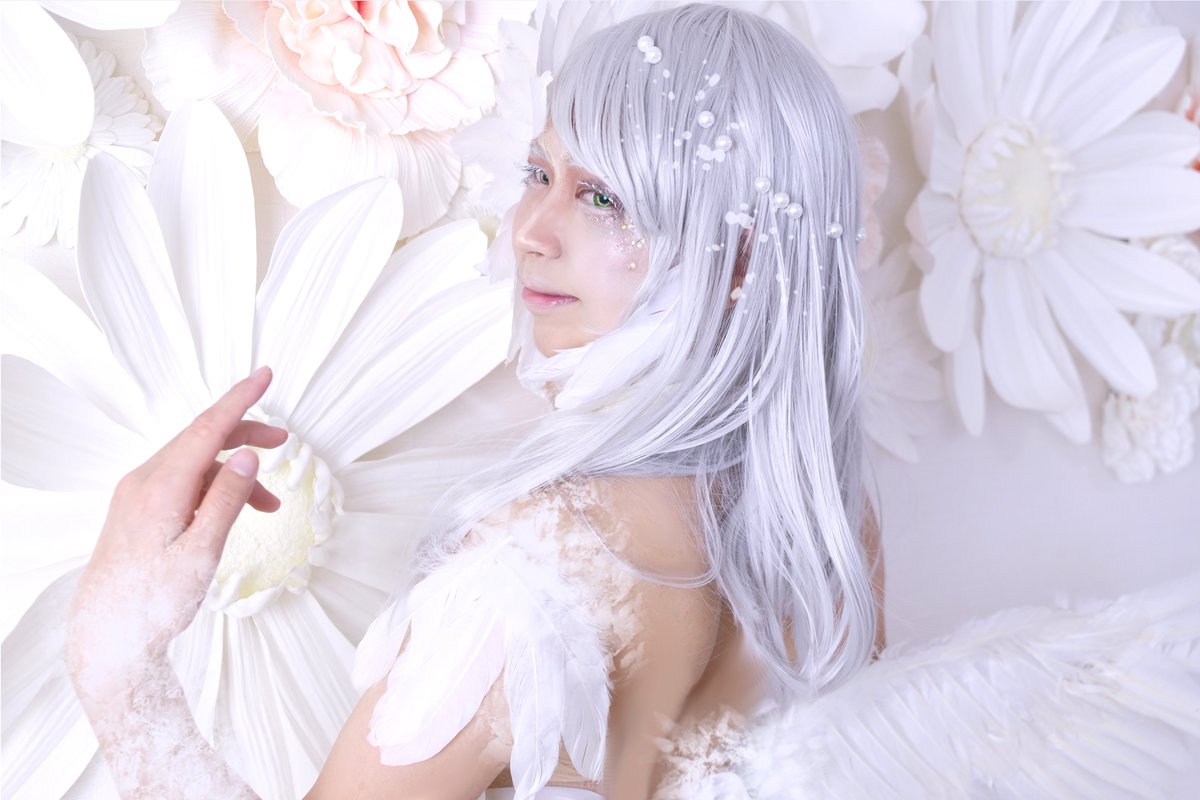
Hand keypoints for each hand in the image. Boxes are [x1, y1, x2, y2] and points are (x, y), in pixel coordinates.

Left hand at [67, 367, 286, 709]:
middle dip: (244, 435)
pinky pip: (183, 482)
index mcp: (161, 487)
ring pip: (195, 463)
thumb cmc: (154, 601)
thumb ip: (226, 500)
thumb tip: (246, 454)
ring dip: (234, 472)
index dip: (240, 400)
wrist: (107, 635)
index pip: (208, 428)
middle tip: (284, 442)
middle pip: (201, 439)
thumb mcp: (202, 553)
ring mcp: (138, 494)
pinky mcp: (138, 509)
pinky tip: (233, 511)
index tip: (265, 375)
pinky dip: (214, 487)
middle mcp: (145, 481)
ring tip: (269, 503)